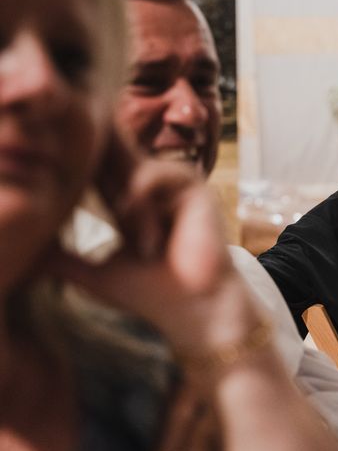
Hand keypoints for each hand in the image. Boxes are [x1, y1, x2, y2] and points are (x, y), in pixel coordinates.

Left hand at [48, 160, 263, 367]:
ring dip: (123, 193)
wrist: (188, 306)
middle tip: (73, 143)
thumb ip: (63, 260)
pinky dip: (142, 189)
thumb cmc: (149, 293)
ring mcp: (175, 189)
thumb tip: (27, 257)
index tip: (56, 157)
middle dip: (98, 154)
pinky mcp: (196, 190)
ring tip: (126, 225)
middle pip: (120, 157)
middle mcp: (155, 193)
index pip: (103, 174)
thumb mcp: (94, 273)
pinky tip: (130, 209)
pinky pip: (161, 172)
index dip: (82, 164)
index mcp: (133, 208)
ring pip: (136, 166)